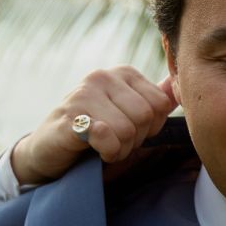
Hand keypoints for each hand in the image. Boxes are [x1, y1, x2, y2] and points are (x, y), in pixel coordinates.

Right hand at [10, 66, 176, 184]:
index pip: (161, 103)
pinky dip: (105, 152)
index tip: (129, 132)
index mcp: (122, 73)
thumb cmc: (93, 135)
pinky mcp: (70, 116)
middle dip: (135, 140)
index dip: (151, 128)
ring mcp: (84, 94)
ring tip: (100, 147)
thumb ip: (153, 99)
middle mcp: (103, 76)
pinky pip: (107, 138)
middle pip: (145, 116)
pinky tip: (91, 150)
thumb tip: (178, 83)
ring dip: (119, 150)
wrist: (46, 152)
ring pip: (128, 130)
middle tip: (113, 142)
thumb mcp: (127, 115)